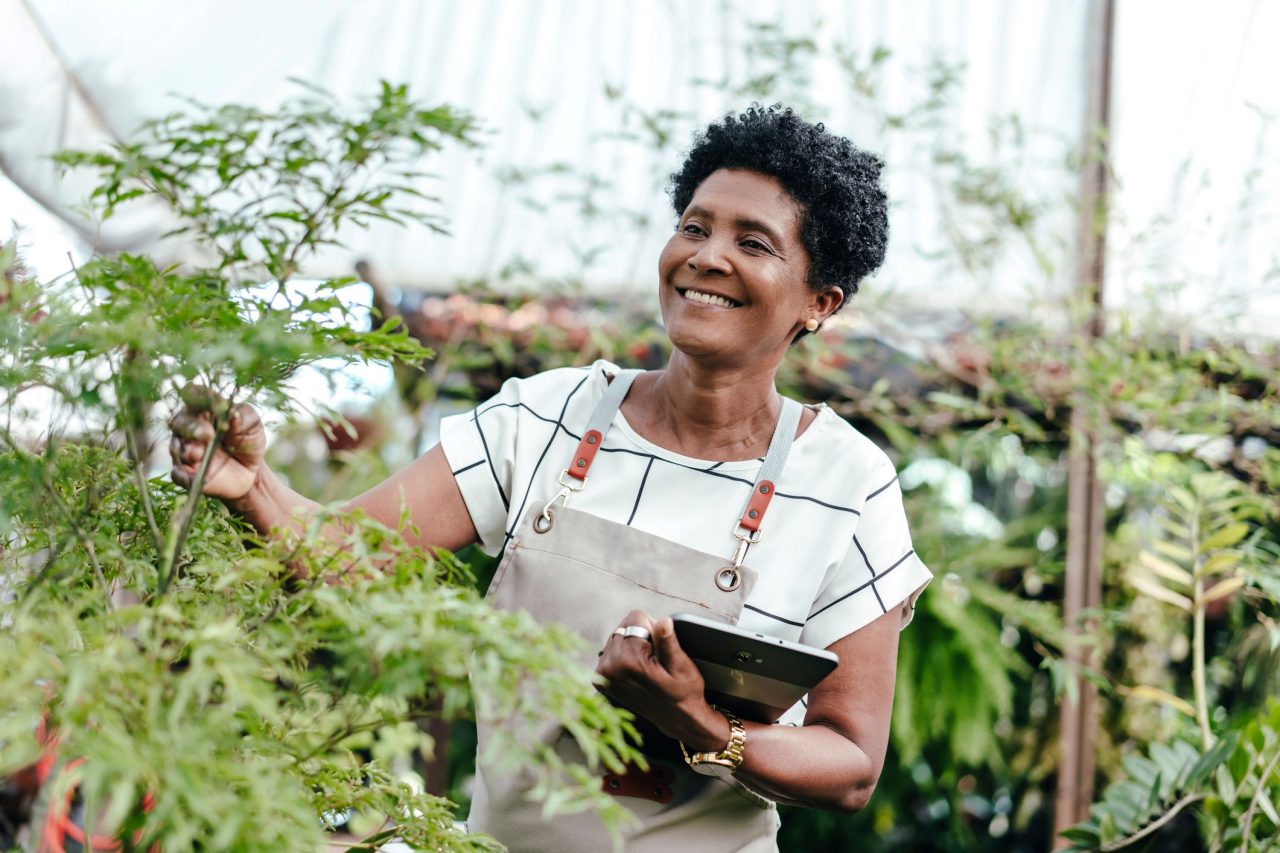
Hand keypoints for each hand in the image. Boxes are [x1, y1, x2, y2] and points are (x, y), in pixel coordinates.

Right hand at [168, 385, 265, 501]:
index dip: (198, 396)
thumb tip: (233, 413)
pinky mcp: (186, 473)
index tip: (215, 405)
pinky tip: (193, 473)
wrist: (251, 471)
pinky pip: (177, 473)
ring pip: (176, 447)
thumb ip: (244, 415)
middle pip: (179, 421)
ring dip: (187, 450)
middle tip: (207, 434)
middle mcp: (189, 428)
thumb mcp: (252, 424)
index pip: (192, 395)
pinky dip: (183, 473)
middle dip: (191, 427)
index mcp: (204, 409)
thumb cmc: (247, 441)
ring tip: (200, 454)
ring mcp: (185, 450)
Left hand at [595, 610, 728, 750]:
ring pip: (617, 636)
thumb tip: (663, 621)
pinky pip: (610, 650)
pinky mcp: (600, 679)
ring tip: (646, 666)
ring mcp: (603, 674)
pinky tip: (635, 669)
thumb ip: (668, 642)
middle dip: (640, 635)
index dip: (653, 626)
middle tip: (655, 659)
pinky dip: (623, 655)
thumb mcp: (681, 666)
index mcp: (630, 660)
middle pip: (624, 625)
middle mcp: (610, 667)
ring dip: (631, 645)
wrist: (675, 718)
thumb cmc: (682, 692)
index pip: (636, 617)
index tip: (660, 647)